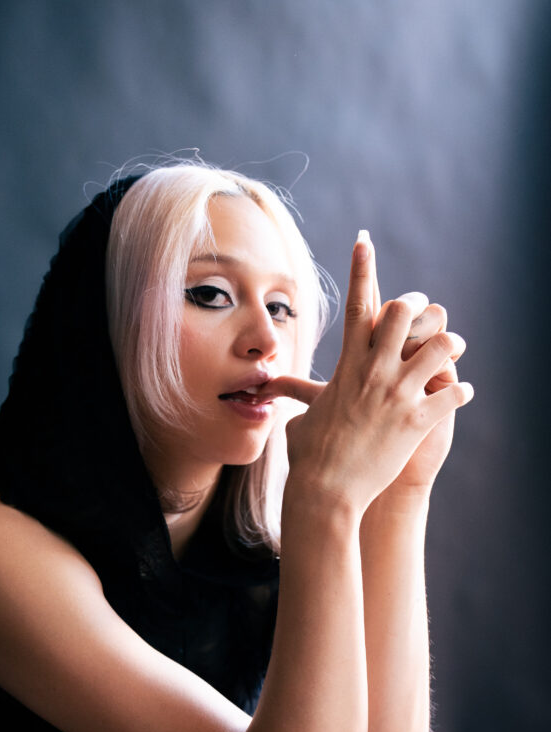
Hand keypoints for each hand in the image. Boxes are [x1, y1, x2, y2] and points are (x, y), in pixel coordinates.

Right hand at [261, 234, 472, 513]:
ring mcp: (398, 395)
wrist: (325, 490)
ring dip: (450, 346)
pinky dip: (462, 391)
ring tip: (452, 352)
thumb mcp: (301, 417)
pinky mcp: (417, 421)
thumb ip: (295, 395)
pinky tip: (461, 394)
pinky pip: (455, 393)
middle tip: (427, 318)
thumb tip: (269, 389)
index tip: (364, 241)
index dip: (361, 270)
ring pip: (441, 347)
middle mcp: (374, 372)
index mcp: (347, 365)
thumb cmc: (309, 455)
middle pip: (407, 313)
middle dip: (422, 309)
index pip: (356, 306)